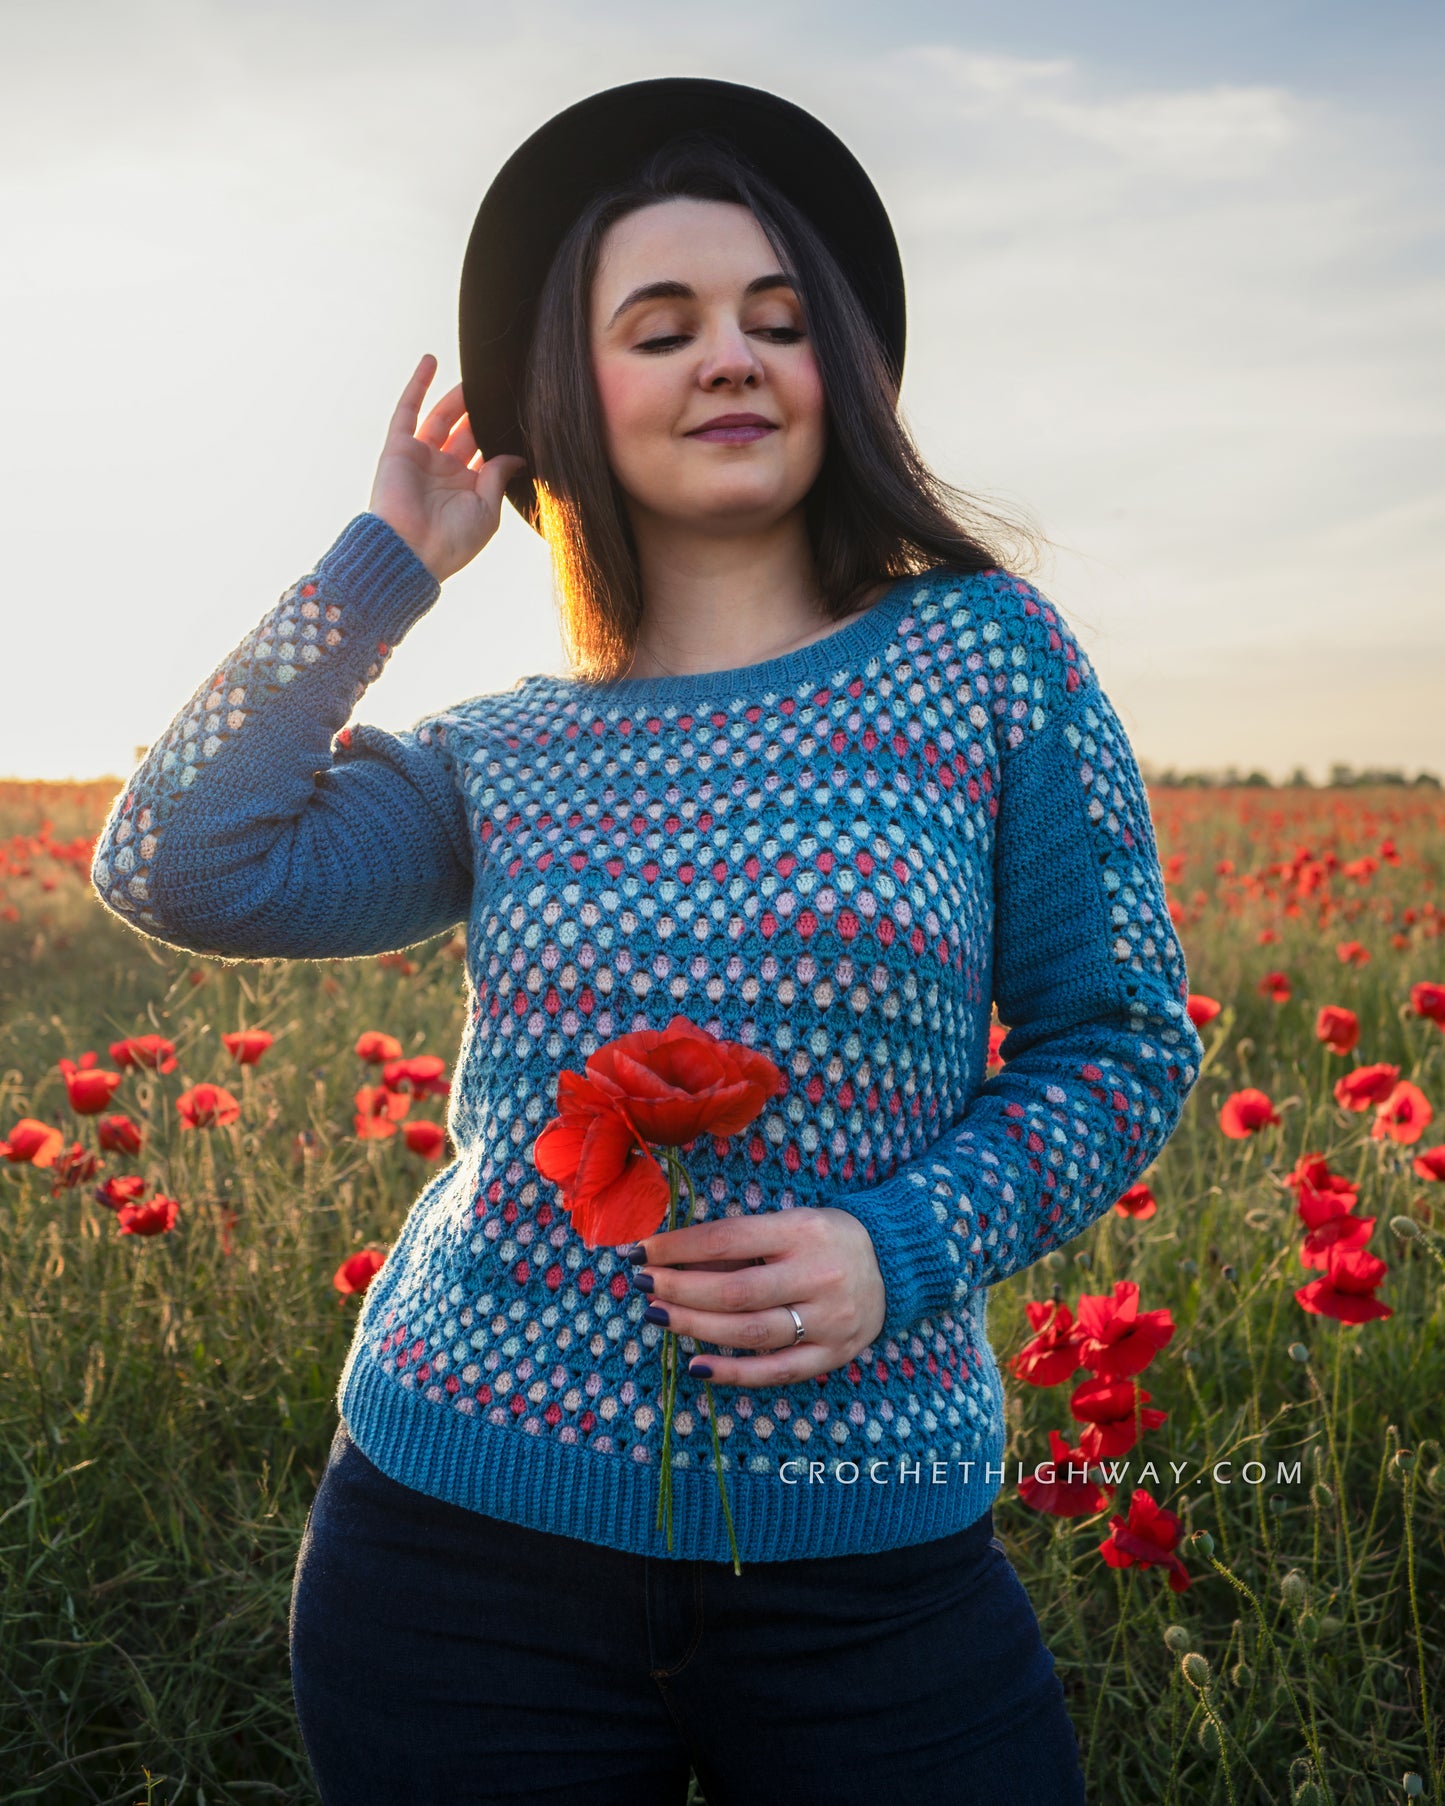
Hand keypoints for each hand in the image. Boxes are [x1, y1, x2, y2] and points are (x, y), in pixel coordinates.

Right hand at [367, 354, 526, 582]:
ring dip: (457, 397)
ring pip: (441, 418)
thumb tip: (517, 456)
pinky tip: (431, 360)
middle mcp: (442, 472)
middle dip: (480, 412)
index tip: (518, 415)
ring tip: (477, 375)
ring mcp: (420, 458)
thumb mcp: (487, 510)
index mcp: (466, 489)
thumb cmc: (451, 541)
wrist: (409, 552)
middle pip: (465, 432)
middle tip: (500, 388)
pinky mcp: (398, 448)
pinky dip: (418, 385)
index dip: (499, 435)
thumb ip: (498, 477)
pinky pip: (407, 410)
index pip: (485, 454)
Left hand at [630, 1208, 886, 1386]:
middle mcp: (818, 1275)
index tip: (640, 1251)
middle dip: (679, 1289)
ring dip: (695, 1327)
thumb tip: (670, 1258)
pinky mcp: (833, 1355)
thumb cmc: (825, 1238)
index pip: (727, 1240)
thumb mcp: (790, 1222)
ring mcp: (828, 1320)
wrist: (895, 1262)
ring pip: (750, 1333)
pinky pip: (776, 1371)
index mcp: (803, 1230)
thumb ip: (739, 1243)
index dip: (678, 1248)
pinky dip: (732, 1373)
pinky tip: (695, 1365)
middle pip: (735, 1291)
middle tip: (641, 1285)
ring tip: (658, 1316)